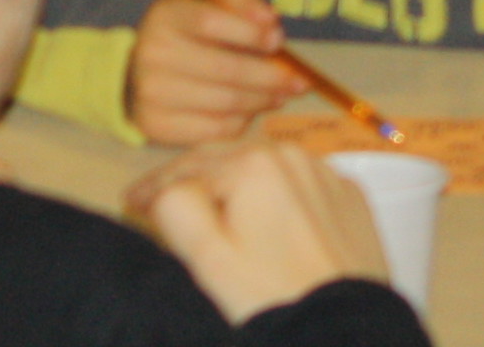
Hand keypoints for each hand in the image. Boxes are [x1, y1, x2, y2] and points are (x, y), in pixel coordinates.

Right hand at [128, 0, 295, 146]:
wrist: (144, 67)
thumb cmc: (190, 30)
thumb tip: (269, 19)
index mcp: (165, 15)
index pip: (210, 22)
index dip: (250, 33)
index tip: (277, 40)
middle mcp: (151, 53)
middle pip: (226, 69)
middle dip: (270, 76)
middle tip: (296, 80)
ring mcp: (151, 92)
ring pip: (227, 102)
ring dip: (263, 99)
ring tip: (278, 93)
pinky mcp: (157, 125)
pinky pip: (217, 129)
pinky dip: (243, 120)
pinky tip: (250, 109)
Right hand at [130, 134, 390, 322]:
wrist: (347, 335)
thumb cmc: (270, 298)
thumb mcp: (207, 257)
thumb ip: (173, 205)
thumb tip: (166, 186)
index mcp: (253, 162)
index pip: (184, 169)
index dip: (152, 187)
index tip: (131, 203)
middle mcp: (293, 154)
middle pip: (225, 162)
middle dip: (192, 181)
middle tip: (161, 203)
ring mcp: (328, 175)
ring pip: (264, 170)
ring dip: (235, 186)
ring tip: (213, 210)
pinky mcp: (352, 199)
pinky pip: (301, 186)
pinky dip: (278, 197)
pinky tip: (265, 219)